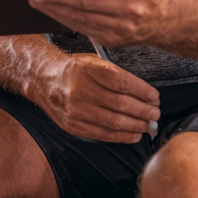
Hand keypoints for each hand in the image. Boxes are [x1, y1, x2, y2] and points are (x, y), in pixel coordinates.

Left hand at [29, 0, 169, 48]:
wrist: (163, 19)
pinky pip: (84, 29)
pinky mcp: (113, 40)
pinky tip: (51, 11)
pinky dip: (64, 20)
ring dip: (56, 9)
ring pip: (82, 18)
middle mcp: (131, 8)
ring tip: (37, 0)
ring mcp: (122, 27)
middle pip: (87, 2)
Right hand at [32, 50, 160, 142]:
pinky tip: (134, 134)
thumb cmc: (73, 69)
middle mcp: (79, 90)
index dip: (141, 91)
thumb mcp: (92, 61)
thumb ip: (115, 73)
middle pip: (120, 104)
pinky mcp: (72, 125)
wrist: (43, 79)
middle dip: (143, 111)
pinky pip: (103, 134)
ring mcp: (75, 110)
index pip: (120, 82)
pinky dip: (122, 136)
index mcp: (86, 69)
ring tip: (148, 125)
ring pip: (113, 122)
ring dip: (136, 126)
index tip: (154, 96)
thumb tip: (144, 93)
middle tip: (155, 113)